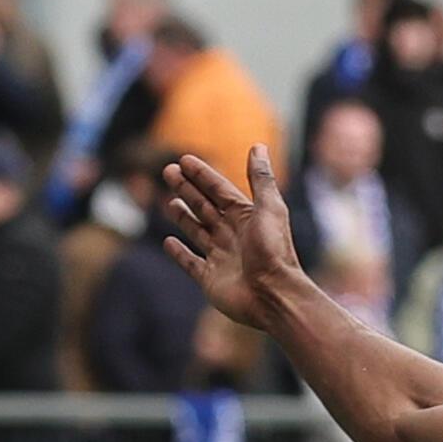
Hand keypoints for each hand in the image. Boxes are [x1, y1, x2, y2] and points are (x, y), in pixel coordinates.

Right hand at [162, 146, 305, 330]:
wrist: (274, 296)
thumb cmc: (274, 251)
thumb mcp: (269, 208)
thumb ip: (261, 178)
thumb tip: (258, 145)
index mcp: (246, 217)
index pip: (219, 190)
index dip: (202, 175)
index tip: (184, 159)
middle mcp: (233, 235)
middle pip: (205, 206)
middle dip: (187, 189)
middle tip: (168, 171)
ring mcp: (221, 257)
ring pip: (197, 231)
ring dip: (183, 216)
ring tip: (169, 202)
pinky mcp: (210, 279)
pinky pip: (191, 263)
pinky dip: (179, 253)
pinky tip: (168, 242)